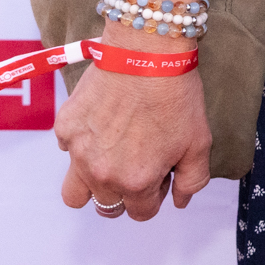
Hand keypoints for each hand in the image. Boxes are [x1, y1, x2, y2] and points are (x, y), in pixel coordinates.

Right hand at [55, 63, 212, 222]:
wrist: (146, 51)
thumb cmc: (175, 94)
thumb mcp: (199, 142)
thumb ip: (192, 180)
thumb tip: (180, 201)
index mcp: (136, 182)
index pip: (141, 212)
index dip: (155, 195)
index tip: (160, 173)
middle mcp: (102, 174)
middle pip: (107, 207)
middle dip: (124, 194)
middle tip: (138, 164)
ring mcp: (78, 152)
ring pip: (74, 193)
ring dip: (91, 185)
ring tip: (110, 159)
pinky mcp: (65, 127)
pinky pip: (66, 151)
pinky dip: (81, 145)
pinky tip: (103, 123)